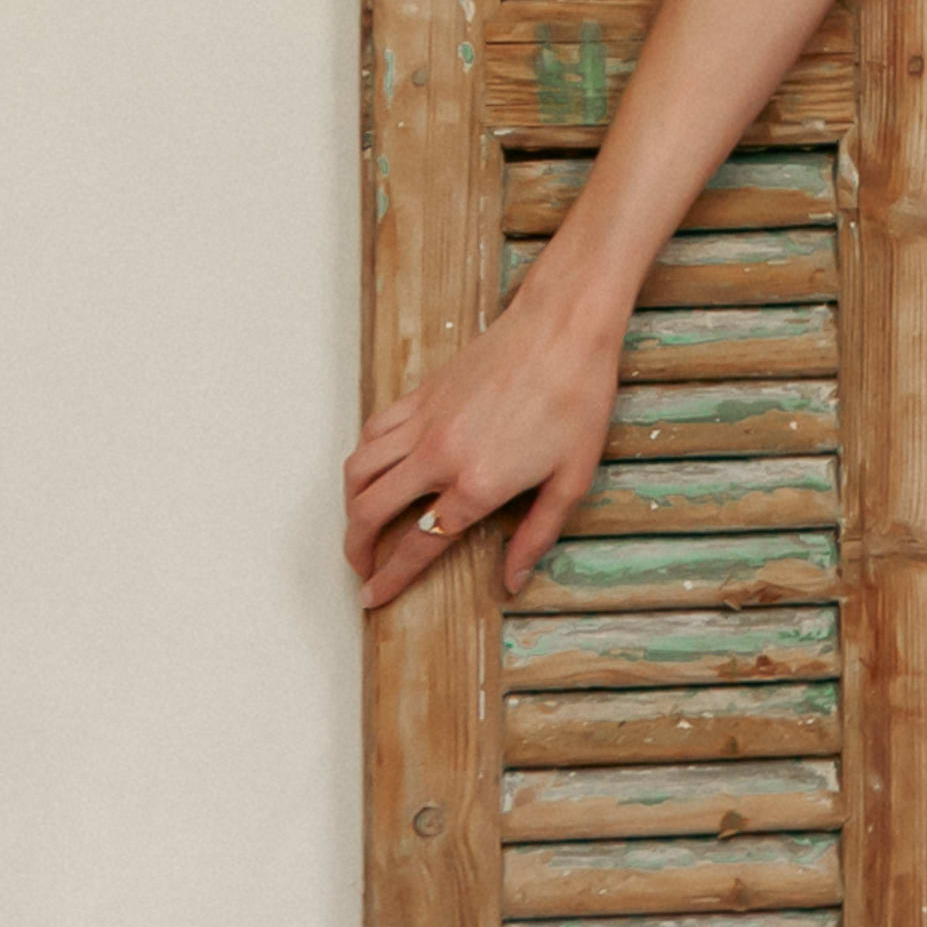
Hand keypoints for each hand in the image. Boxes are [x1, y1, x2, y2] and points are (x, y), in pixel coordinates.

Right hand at [347, 274, 624, 611]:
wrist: (563, 329)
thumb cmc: (577, 399)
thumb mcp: (572, 479)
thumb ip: (537, 534)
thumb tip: (513, 579)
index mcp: (477, 484)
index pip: (418, 544)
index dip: (390, 577)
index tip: (372, 597)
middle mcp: (438, 455)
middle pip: (370, 512)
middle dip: (355, 548)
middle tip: (359, 567)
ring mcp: (424, 422)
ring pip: (359, 470)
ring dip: (349, 505)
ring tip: (359, 525)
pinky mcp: (420, 395)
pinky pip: (373, 432)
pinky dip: (362, 458)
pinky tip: (374, 470)